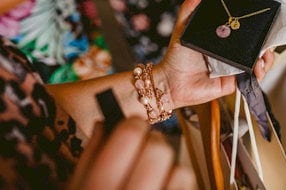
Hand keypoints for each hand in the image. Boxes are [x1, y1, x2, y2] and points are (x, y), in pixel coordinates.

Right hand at [69, 118, 195, 188]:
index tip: (134, 123)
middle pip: (158, 150)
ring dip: (168, 168)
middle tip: (144, 147)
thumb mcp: (77, 184)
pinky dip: (176, 184)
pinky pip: (188, 187)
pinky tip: (160, 188)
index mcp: (98, 187)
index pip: (128, 137)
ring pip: (181, 171)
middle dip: (152, 144)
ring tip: (152, 175)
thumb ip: (90, 155)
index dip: (133, 124)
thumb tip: (106, 122)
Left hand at [156, 0, 275, 108]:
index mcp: (223, 40)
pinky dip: (260, 72)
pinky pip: (253, 78)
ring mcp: (235, 67)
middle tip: (268, 40)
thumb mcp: (183, 29)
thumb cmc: (177, 57)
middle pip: (257, 47)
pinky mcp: (235, 81)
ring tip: (264, 55)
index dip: (257, 29)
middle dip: (267, 44)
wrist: (172, 82)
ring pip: (259, 62)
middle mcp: (232, 54)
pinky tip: (257, 67)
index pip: (245, 33)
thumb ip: (189, 9)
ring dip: (267, 58)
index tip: (264, 24)